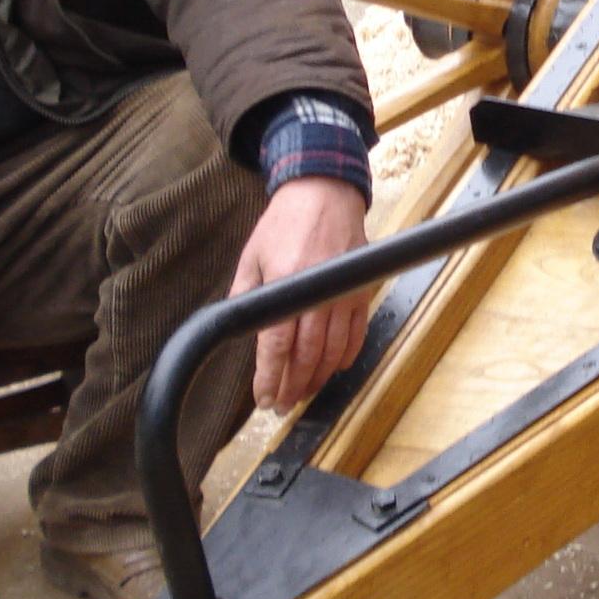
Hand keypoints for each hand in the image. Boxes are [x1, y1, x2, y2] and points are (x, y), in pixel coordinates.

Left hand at [230, 177, 372, 411]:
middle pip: (306, 355)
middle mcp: (317, 291)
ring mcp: (343, 293)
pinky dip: (345, 357)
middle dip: (292, 386)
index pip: (276, 344)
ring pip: (332, 351)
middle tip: (282, 405)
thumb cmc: (283, 223)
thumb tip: (237, 331)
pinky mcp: (361, 291)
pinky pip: (356, 335)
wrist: (324, 193)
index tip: (264, 399)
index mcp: (284, 281)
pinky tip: (332, 370)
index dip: (270, 377)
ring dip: (317, 379)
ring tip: (303, 394)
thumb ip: (245, 295)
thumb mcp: (252, 255)